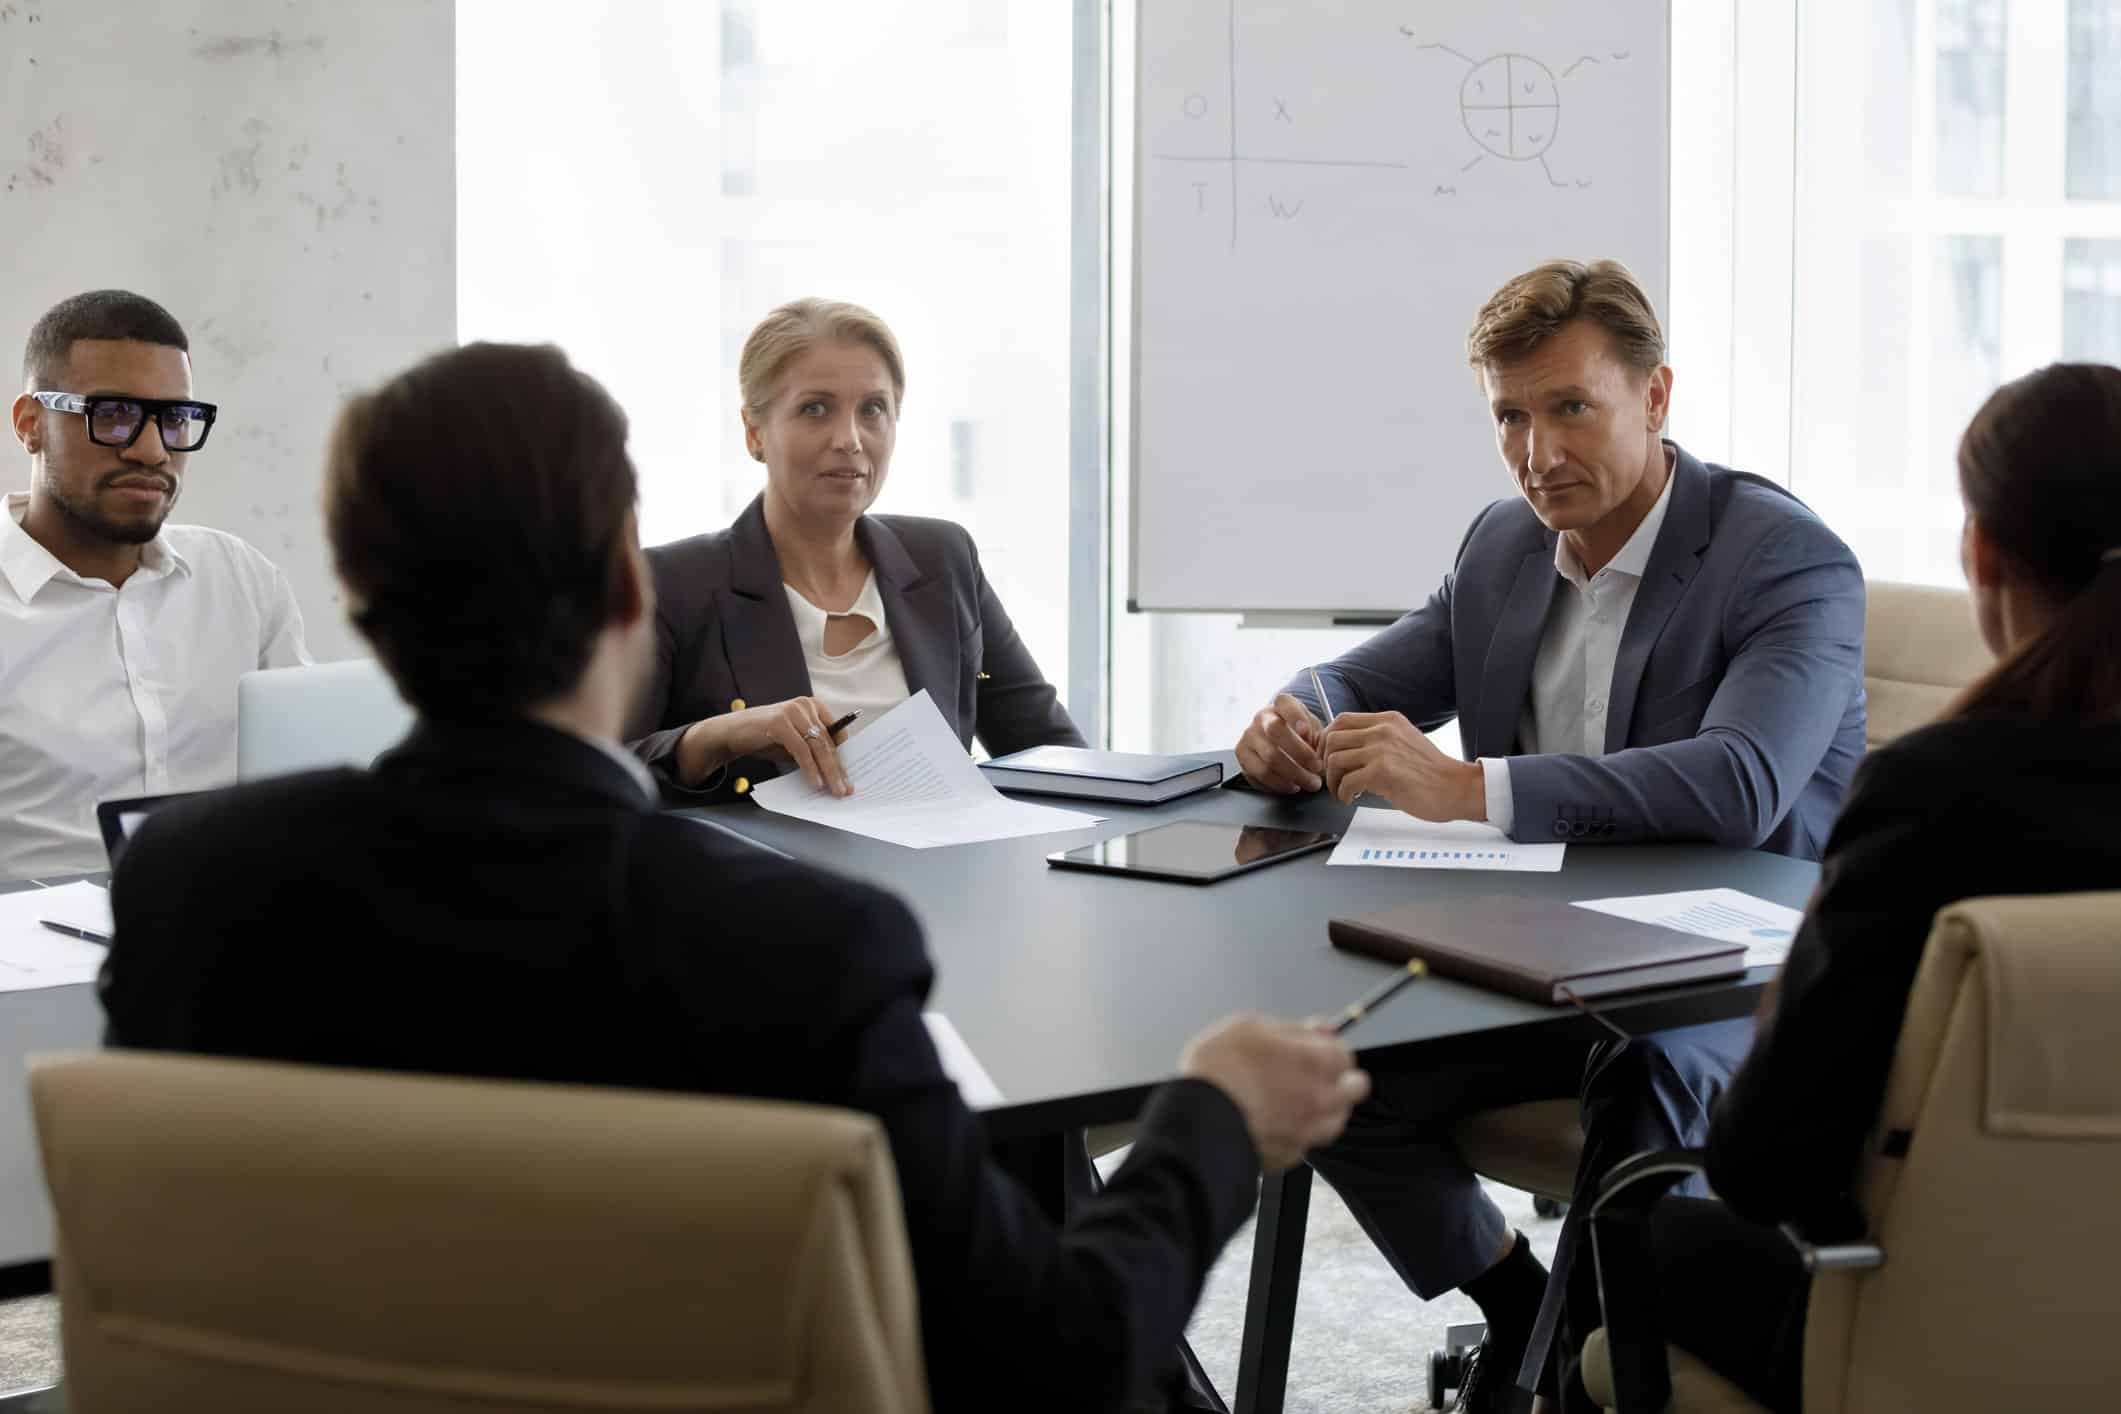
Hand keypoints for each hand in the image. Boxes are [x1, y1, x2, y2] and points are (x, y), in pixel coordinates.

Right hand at [677, 696, 852, 795]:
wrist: (732, 732)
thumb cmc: (766, 738)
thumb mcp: (795, 742)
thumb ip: (813, 749)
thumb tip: (837, 773)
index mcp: (814, 706)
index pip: (838, 732)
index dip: (846, 755)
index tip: (853, 776)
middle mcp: (806, 705)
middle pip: (829, 741)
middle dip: (839, 768)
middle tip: (846, 789)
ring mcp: (793, 712)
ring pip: (818, 746)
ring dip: (828, 771)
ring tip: (835, 790)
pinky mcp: (780, 722)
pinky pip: (801, 750)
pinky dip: (810, 768)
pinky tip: (815, 783)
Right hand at [1180, 1016, 1369, 1171]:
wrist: (1198, 1121)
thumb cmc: (1218, 1072)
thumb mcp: (1249, 1026)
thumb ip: (1291, 1028)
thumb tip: (1317, 1029)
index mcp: (1316, 1061)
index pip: (1345, 1053)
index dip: (1327, 1049)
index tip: (1312, 1049)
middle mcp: (1321, 1098)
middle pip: (1354, 1089)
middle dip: (1339, 1079)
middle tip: (1311, 1075)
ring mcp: (1309, 1131)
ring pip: (1335, 1119)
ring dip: (1322, 1108)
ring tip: (1290, 1101)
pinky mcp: (1292, 1156)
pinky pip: (1307, 1141)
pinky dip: (1296, 1132)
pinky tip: (1273, 1122)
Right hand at [1234, 693, 1326, 792]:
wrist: (1279, 743)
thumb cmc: (1300, 734)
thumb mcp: (1313, 727)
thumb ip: (1314, 731)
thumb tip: (1306, 736)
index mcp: (1280, 705)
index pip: (1284, 704)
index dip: (1296, 717)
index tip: (1308, 732)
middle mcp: (1260, 718)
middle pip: (1275, 732)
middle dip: (1300, 754)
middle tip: (1317, 768)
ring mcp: (1248, 738)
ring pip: (1268, 760)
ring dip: (1293, 776)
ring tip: (1309, 782)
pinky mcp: (1242, 757)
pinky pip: (1260, 776)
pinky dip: (1280, 785)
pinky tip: (1293, 785)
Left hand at [1319, 710, 1484, 820]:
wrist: (1456, 787)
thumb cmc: (1430, 772)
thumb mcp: (1404, 741)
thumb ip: (1378, 740)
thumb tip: (1346, 750)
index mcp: (1388, 720)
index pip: (1342, 720)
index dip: (1327, 740)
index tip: (1328, 757)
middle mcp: (1383, 730)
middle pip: (1332, 738)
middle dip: (1325, 761)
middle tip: (1332, 777)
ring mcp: (1382, 750)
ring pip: (1335, 760)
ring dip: (1332, 780)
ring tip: (1341, 791)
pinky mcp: (1382, 772)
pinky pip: (1346, 782)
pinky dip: (1343, 793)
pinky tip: (1351, 798)